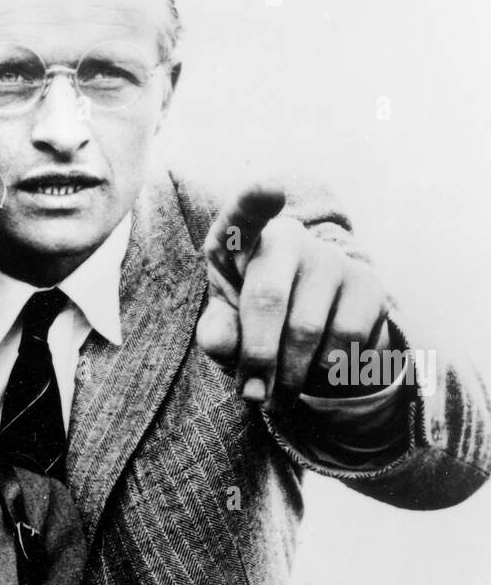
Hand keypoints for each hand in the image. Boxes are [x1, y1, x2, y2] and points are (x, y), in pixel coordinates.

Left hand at [198, 183, 390, 404]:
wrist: (310, 334)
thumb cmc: (252, 323)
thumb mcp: (226, 327)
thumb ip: (217, 333)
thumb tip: (223, 343)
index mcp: (240, 242)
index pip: (244, 214)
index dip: (254, 200)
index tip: (269, 188)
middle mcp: (287, 238)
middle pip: (267, 298)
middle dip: (257, 358)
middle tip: (254, 396)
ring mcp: (330, 258)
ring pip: (306, 329)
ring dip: (289, 376)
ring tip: (278, 395)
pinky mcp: (368, 284)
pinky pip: (344, 340)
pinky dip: (325, 369)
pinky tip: (316, 368)